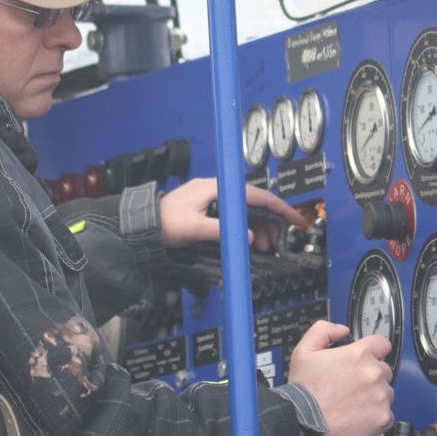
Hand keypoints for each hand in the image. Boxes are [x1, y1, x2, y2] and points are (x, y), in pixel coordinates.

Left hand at [158, 178, 307, 251]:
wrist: (142, 225)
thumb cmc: (164, 223)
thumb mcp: (193, 228)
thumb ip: (221, 231)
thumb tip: (248, 236)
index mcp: (215, 188)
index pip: (255, 194)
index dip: (277, 207)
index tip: (294, 218)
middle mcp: (216, 190)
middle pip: (253, 203)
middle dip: (269, 222)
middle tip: (277, 242)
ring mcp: (213, 199)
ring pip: (245, 211)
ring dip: (258, 228)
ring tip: (264, 247)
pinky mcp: (209, 209)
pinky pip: (236, 216)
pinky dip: (246, 228)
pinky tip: (250, 241)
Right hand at [288, 321, 393, 435]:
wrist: (302, 424)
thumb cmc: (304, 392)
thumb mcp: (303, 351)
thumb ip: (323, 331)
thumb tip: (342, 330)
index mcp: (358, 355)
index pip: (382, 344)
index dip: (373, 350)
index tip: (366, 359)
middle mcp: (373, 374)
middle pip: (384, 370)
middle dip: (370, 376)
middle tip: (352, 386)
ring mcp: (380, 397)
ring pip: (386, 393)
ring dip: (374, 396)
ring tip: (352, 403)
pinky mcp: (382, 418)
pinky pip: (387, 415)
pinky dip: (376, 417)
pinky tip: (358, 417)